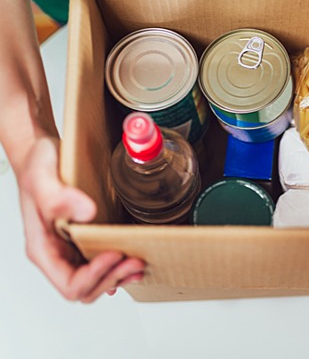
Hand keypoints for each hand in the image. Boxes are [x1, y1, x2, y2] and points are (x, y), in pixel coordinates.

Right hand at [17, 137, 144, 301]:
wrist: (41, 153)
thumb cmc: (36, 165)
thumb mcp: (42, 176)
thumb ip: (58, 196)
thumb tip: (86, 212)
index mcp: (43, 248)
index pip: (69, 283)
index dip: (95, 275)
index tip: (115, 254)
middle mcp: (57, 253)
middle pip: (85, 288)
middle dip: (112, 278)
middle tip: (136, 261)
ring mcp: (71, 248)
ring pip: (96, 280)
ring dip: (119, 275)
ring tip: (139, 263)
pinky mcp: (85, 238)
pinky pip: (101, 262)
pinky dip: (118, 265)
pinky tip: (133, 258)